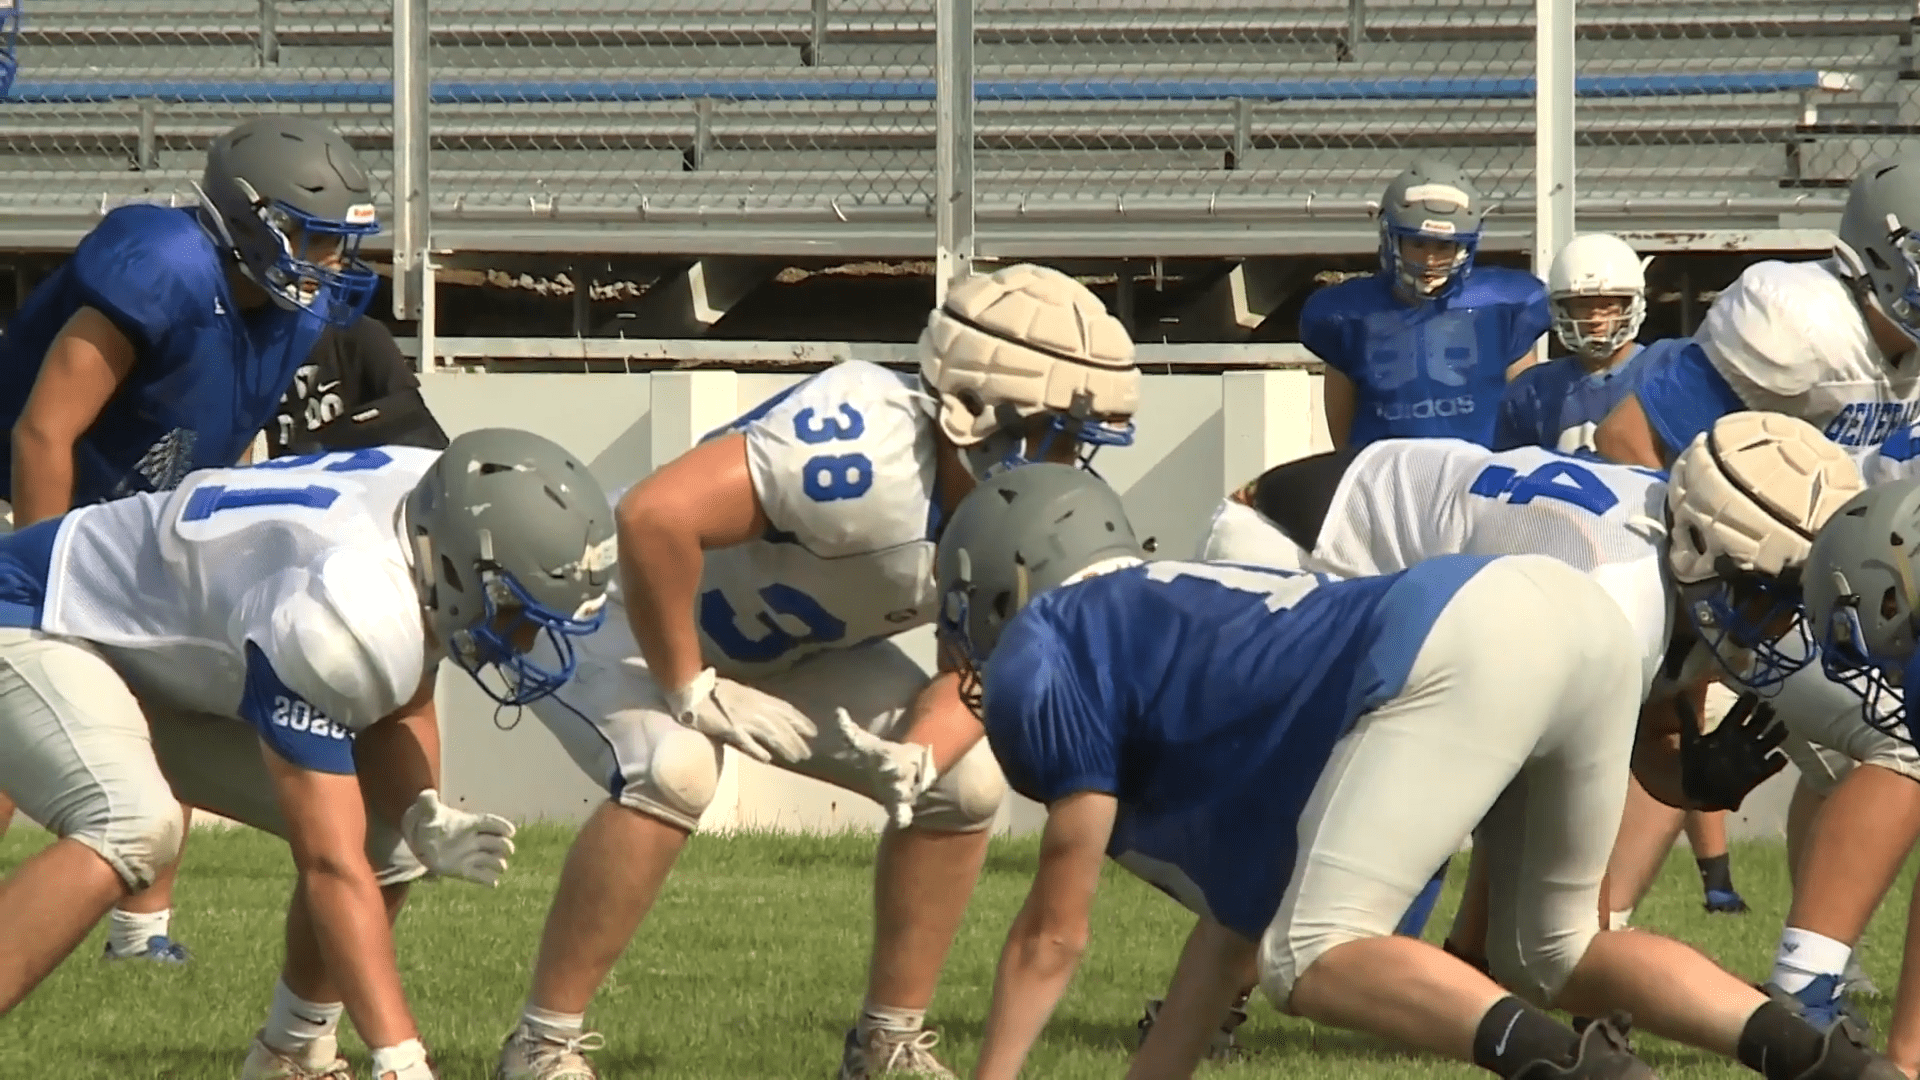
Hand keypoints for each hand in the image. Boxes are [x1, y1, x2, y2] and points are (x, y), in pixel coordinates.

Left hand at [399, 789, 516, 886]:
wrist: (419, 839)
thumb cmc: (427, 821)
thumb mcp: (426, 812)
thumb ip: (427, 804)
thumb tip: (426, 793)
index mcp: (469, 824)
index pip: (489, 823)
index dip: (501, 825)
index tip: (511, 831)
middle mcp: (474, 840)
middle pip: (496, 842)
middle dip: (504, 846)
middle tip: (507, 850)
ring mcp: (470, 855)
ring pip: (491, 859)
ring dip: (498, 864)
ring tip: (501, 868)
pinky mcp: (464, 869)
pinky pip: (479, 876)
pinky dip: (487, 880)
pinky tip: (493, 884)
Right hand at [665, 667, 816, 764]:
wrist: (692, 691)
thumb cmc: (714, 691)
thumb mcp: (740, 692)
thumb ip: (755, 703)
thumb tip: (770, 713)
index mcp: (757, 697)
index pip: (786, 709)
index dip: (801, 721)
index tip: (813, 731)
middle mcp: (754, 707)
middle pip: (782, 725)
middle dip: (797, 739)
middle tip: (808, 752)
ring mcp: (743, 718)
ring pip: (770, 734)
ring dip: (785, 747)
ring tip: (797, 758)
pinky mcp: (729, 729)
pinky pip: (747, 742)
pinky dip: (758, 751)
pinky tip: (768, 760)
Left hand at [825, 709, 936, 828]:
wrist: (913, 770)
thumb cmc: (884, 755)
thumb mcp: (868, 744)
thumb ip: (850, 732)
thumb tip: (837, 711)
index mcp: (890, 757)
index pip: (889, 756)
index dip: (888, 760)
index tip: (883, 762)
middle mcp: (898, 773)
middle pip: (897, 772)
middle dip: (895, 772)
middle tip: (890, 771)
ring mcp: (901, 789)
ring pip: (903, 792)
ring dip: (902, 794)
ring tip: (902, 796)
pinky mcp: (900, 806)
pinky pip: (903, 813)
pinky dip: (902, 817)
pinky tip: (901, 822)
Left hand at [1679, 691, 1787, 811]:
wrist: (1701, 793)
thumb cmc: (1695, 764)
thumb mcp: (1690, 739)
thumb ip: (1687, 717)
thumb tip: (1679, 692)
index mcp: (1727, 731)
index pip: (1739, 713)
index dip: (1746, 703)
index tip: (1752, 693)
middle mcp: (1743, 740)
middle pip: (1758, 724)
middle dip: (1764, 715)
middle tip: (1769, 706)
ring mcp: (1752, 755)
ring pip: (1770, 740)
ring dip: (1776, 734)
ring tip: (1781, 726)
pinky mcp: (1759, 772)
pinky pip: (1773, 764)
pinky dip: (1777, 760)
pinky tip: (1780, 755)